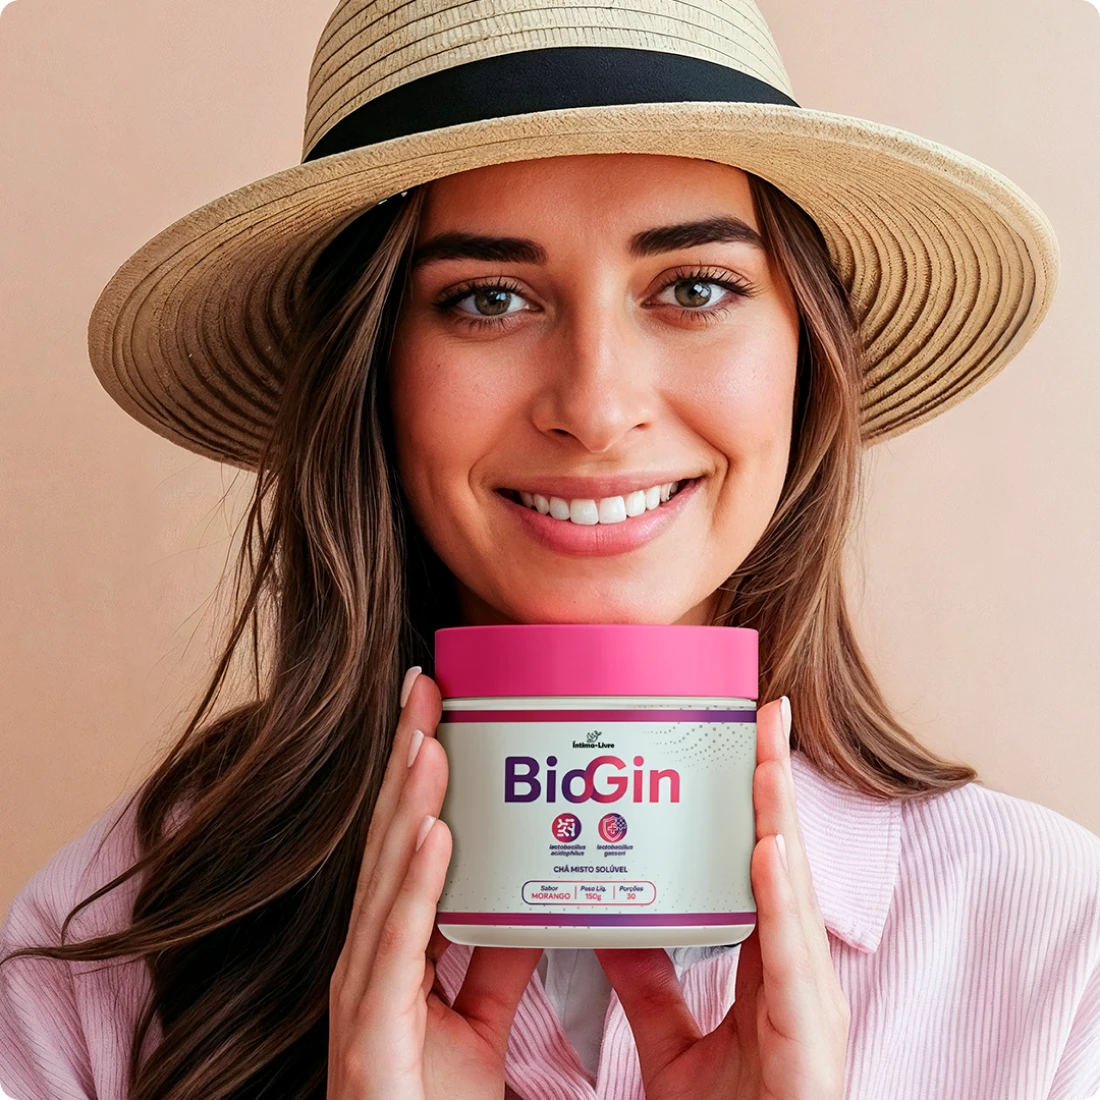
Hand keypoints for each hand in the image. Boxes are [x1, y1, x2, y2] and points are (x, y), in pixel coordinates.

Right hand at [327, 666, 542, 1099]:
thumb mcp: (477, 1019)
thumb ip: (495, 960)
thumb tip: (527, 906)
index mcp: (392, 947)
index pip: (404, 839)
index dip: (416, 773)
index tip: (437, 709)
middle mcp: (369, 956)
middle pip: (390, 838)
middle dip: (407, 758)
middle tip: (426, 687)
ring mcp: (362, 990)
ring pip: (389, 876)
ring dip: (411, 801)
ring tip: (432, 737)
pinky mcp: (373, 1028)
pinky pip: (399, 944)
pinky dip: (416, 883)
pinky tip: (434, 833)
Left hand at [595, 696, 849, 1099]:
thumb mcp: (672, 1046)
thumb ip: (648, 986)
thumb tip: (609, 926)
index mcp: (773, 971)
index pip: (766, 866)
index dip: (757, 804)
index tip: (745, 740)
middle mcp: (799, 976)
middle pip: (787, 862)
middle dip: (775, 786)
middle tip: (764, 712)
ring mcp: (812, 1004)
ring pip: (796, 894)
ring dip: (780, 820)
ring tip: (764, 754)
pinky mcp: (810, 1040)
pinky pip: (791, 961)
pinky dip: (781, 900)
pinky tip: (770, 849)